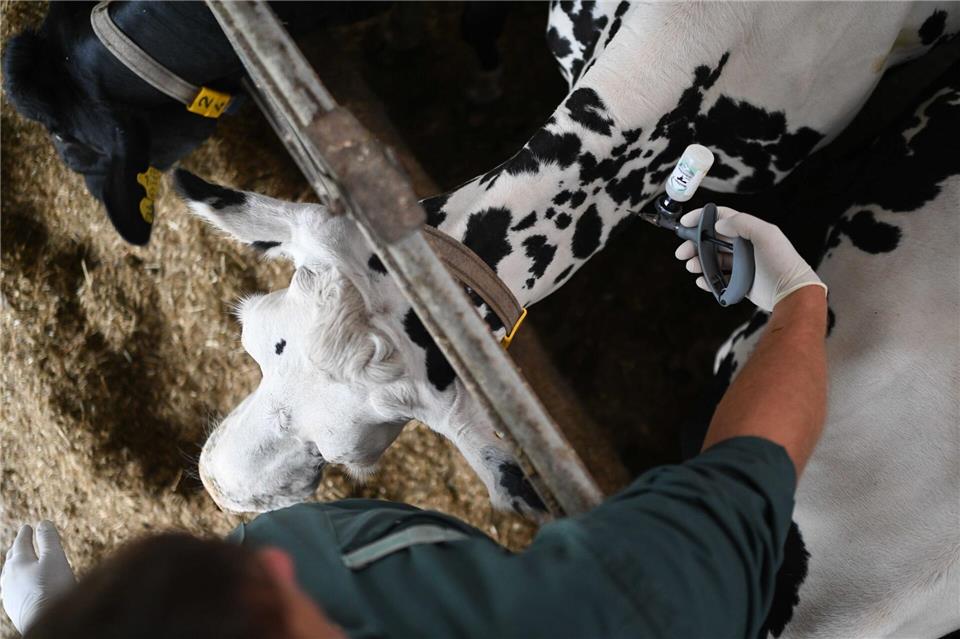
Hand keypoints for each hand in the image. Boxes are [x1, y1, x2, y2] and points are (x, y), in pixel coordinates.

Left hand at [2, 522, 75, 633]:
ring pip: (9, 575)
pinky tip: (20, 586)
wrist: (43, 622)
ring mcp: (9, 593)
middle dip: (18, 548)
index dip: (26, 534)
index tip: (28, 527)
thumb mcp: (55, 558)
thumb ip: (48, 539)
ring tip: (19, 563)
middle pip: (12, 558)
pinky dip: (17, 581)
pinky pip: (12, 589)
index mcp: (19, 562)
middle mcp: (9, 577)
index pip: (21, 543)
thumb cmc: (51, 587)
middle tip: (22, 541)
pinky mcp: (13, 607)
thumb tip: (42, 522)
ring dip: (15, 566)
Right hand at [674, 206, 826, 311]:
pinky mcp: (739, 283)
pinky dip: (707, 280)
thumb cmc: (782, 261)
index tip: (685, 224)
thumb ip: (742, 223)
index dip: (701, 217)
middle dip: (694, 244)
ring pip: (712, 260)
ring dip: (698, 262)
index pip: (721, 218)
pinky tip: (702, 281)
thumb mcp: (766, 234)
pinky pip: (718, 279)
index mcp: (748, 231)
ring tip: (691, 267)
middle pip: (711, 240)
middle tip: (682, 253)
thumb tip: (718, 225)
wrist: (791, 291)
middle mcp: (743, 246)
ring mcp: (740, 265)